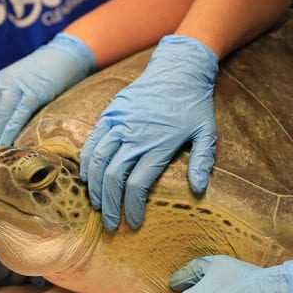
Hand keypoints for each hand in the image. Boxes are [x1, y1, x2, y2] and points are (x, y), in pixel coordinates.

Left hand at [0, 33, 95, 147]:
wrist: (66, 54)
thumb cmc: (51, 69)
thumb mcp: (27, 79)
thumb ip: (18, 95)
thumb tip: (15, 119)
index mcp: (3, 79)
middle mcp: (6, 81)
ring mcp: (19, 87)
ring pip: (4, 115)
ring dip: (1, 134)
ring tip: (1, 149)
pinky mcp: (33, 93)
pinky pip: (19, 115)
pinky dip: (13, 129)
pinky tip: (10, 141)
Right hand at [80, 35, 217, 231]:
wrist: (178, 68)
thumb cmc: (194, 103)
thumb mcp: (207, 131)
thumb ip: (201, 160)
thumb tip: (197, 189)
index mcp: (159, 144)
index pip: (137, 184)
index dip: (132, 208)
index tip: (132, 223)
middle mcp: (135, 135)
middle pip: (113, 177)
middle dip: (110, 205)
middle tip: (111, 223)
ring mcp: (119, 123)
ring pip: (97, 161)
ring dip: (95, 187)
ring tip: (97, 204)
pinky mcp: (110, 113)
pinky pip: (92, 141)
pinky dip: (86, 161)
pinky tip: (87, 177)